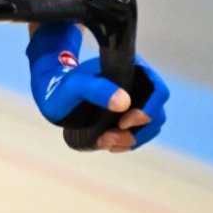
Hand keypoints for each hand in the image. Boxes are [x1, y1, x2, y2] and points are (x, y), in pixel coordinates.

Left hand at [27, 23, 169, 151]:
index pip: (158, 91)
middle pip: (156, 114)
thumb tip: (124, 102)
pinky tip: (107, 143)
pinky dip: (125, 143)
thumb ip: (97, 90)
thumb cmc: (63, 86)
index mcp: (133, 69)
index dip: (148, 110)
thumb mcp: (75, 87)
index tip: (123, 122)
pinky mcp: (127, 116)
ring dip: (130, 140)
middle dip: (136, 132)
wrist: (54, 93)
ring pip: (149, 127)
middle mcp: (139, 85)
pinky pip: (138, 134)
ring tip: (103, 142)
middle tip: (107, 139)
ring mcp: (135, 101)